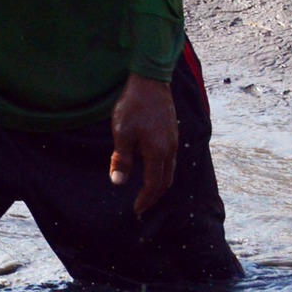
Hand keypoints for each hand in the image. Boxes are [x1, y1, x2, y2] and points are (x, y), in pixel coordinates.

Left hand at [109, 73, 177, 215]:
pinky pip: (170, 160)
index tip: (136, 209)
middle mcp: (170, 150)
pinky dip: (162, 171)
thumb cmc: (133, 106)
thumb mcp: (121, 133)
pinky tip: (151, 168)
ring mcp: (173, 142)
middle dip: (154, 196)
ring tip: (147, 192)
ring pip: (169, 171)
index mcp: (158, 152)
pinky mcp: (172, 134)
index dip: (145, 199)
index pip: (154, 184)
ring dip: (159, 184)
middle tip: (142, 206)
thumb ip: (121, 159)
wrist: (150, 82)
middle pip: (165, 181)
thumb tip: (118, 182)